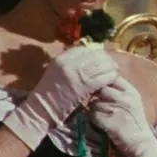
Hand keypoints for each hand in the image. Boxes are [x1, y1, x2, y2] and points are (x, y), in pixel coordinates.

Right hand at [3, 45, 117, 149]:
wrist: (42, 108)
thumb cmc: (50, 92)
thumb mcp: (57, 70)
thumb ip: (70, 62)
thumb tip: (89, 57)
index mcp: (62, 57)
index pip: (84, 49)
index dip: (96, 52)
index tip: (101, 58)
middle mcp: (69, 62)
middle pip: (95, 55)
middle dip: (106, 59)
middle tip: (112, 65)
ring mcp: (76, 74)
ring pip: (101, 65)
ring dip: (110, 68)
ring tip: (114, 72)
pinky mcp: (83, 86)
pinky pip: (102, 78)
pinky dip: (109, 78)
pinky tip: (110, 81)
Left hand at [89, 77, 156, 156]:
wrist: (141, 143)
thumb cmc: (135, 122)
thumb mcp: (133, 101)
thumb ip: (120, 91)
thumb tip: (101, 81)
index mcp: (131, 91)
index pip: (112, 77)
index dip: (104, 82)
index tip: (101, 89)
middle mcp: (125, 98)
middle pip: (101, 89)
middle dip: (97, 96)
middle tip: (100, 104)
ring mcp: (117, 110)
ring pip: (94, 103)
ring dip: (95, 109)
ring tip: (103, 116)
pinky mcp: (109, 122)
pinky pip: (93, 115)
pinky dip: (94, 120)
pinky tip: (102, 124)